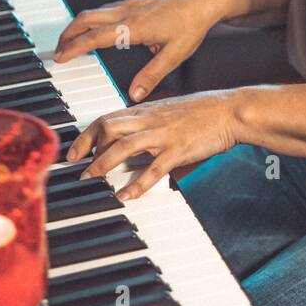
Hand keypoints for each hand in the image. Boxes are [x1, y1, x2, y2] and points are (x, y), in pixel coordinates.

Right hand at [53, 0, 221, 101]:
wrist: (205, 0)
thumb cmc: (191, 26)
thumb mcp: (174, 55)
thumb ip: (152, 75)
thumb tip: (134, 95)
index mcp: (134, 26)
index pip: (95, 37)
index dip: (74, 47)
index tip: (60, 57)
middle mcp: (128, 11)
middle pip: (86, 19)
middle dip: (68, 34)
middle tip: (58, 50)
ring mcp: (130, 4)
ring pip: (94, 12)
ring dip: (79, 26)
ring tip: (71, 42)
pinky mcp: (136, 2)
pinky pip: (106, 9)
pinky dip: (93, 20)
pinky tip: (97, 31)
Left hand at [67, 88, 242, 196]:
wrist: (230, 111)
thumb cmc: (203, 112)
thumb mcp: (169, 112)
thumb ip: (148, 123)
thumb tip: (129, 137)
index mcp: (146, 110)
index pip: (107, 118)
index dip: (87, 135)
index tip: (75, 152)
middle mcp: (150, 119)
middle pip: (108, 128)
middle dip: (87, 148)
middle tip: (77, 168)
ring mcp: (164, 134)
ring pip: (124, 146)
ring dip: (104, 164)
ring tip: (92, 180)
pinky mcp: (179, 149)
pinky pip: (153, 168)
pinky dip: (137, 183)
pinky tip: (126, 195)